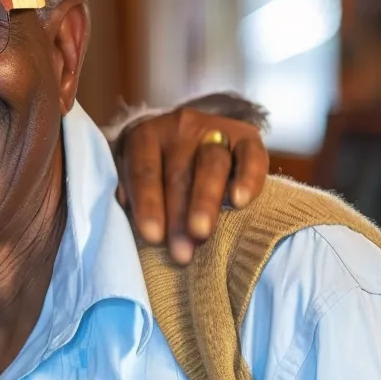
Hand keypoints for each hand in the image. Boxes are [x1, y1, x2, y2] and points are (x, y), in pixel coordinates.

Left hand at [114, 107, 268, 264]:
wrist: (192, 134)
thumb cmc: (157, 165)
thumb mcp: (132, 169)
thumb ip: (129, 190)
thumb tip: (132, 218)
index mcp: (145, 136)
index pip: (144, 170)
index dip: (147, 204)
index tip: (152, 237)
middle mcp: (179, 127)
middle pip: (179, 172)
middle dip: (178, 215)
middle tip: (181, 251)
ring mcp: (215, 129)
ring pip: (212, 164)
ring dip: (205, 201)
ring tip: (201, 233)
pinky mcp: (247, 136)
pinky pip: (251, 155)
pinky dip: (247, 178)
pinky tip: (239, 201)